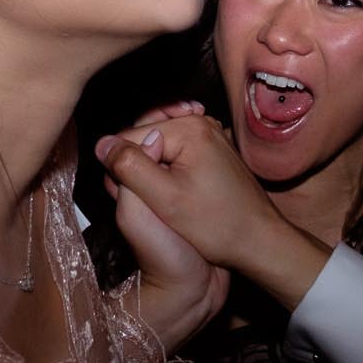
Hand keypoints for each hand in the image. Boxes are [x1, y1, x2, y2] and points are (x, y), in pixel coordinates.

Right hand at [96, 116, 330, 309]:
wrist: (260, 241)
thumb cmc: (217, 225)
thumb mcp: (165, 199)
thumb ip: (130, 167)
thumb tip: (102, 144)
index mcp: (189, 127)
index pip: (130, 136)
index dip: (122, 168)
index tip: (125, 195)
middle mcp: (201, 121)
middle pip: (145, 136)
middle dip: (136, 165)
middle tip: (137, 197)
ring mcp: (210, 134)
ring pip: (158, 145)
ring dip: (150, 168)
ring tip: (154, 197)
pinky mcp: (213, 150)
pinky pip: (176, 151)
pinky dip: (167, 169)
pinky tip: (169, 192)